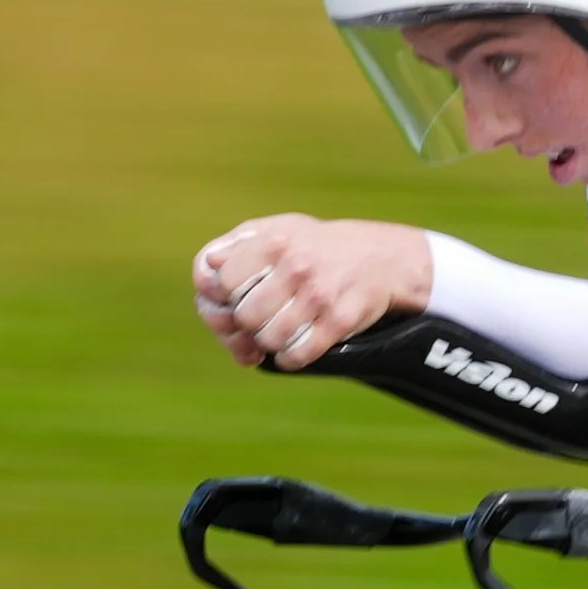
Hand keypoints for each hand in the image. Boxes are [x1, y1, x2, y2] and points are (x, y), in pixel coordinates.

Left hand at [189, 216, 434, 372]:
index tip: (230, 300)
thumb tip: (207, 268)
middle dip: (245, 324)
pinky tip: (291, 349)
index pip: (222, 281)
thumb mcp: (279, 230)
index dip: (220, 297)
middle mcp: (296, 265)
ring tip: (275, 333)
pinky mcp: (339, 321)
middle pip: (244, 315)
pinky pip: (298, 355)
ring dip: (267, 343)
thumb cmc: (317, 246)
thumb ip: (238, 246)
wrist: (381, 258)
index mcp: (274, 241)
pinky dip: (289, 358)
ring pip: (269, 338)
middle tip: (256, 322)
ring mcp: (319, 294)